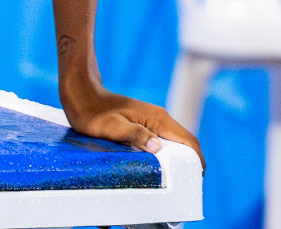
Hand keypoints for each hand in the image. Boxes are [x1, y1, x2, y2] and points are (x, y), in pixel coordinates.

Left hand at [61, 77, 204, 170]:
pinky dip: (168, 154)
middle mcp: (160, 118)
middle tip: (187, 183)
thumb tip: (157, 147)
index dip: (197, 160)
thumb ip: (136, 136)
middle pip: (186, 143)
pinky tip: (160, 166)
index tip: (197, 178)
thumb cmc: (95, 113)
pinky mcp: (145, 124)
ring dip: (180, 159)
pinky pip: (164, 141)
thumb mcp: (113, 128)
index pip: (189, 140)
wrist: (83, 96)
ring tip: (176, 179)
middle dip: (191, 162)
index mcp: (158, 118)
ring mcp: (153, 120)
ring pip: (176, 142)